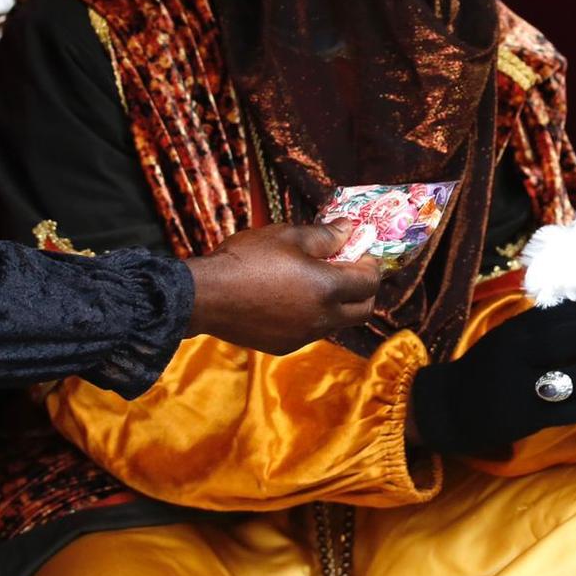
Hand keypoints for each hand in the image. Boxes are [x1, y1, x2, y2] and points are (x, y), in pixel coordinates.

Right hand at [184, 224, 379, 354]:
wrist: (204, 296)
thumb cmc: (247, 259)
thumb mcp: (288, 236)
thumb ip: (326, 235)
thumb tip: (350, 229)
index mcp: (328, 288)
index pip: (370, 281)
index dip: (372, 264)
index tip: (362, 251)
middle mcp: (322, 318)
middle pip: (364, 310)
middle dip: (364, 290)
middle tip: (350, 270)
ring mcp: (304, 336)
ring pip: (338, 323)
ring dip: (339, 304)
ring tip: (318, 282)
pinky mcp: (284, 346)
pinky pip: (312, 331)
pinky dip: (314, 316)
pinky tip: (292, 299)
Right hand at [410, 300, 575, 454]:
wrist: (450, 407)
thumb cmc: (494, 364)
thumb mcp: (513, 335)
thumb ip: (550, 322)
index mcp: (515, 330)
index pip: (558, 311)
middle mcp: (516, 355)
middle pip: (564, 340)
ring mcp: (521, 390)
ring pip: (575, 380)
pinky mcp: (529, 421)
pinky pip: (573, 410)